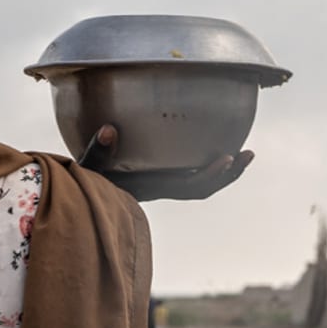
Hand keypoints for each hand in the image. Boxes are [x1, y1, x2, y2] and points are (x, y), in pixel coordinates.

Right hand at [89, 123, 254, 200]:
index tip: (226, 158)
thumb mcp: (88, 168)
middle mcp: (159, 190)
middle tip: (248, 153)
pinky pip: (189, 175)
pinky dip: (206, 166)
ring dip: (223, 172)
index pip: (187, 187)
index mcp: (150, 188)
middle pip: (202, 189)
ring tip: (243, 153)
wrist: (79, 198)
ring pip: (199, 185)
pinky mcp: (157, 178)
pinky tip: (212, 148)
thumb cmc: (82, 182)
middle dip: (227, 174)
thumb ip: (98, 151)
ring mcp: (160, 185)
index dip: (210, 175)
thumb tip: (108, 129)